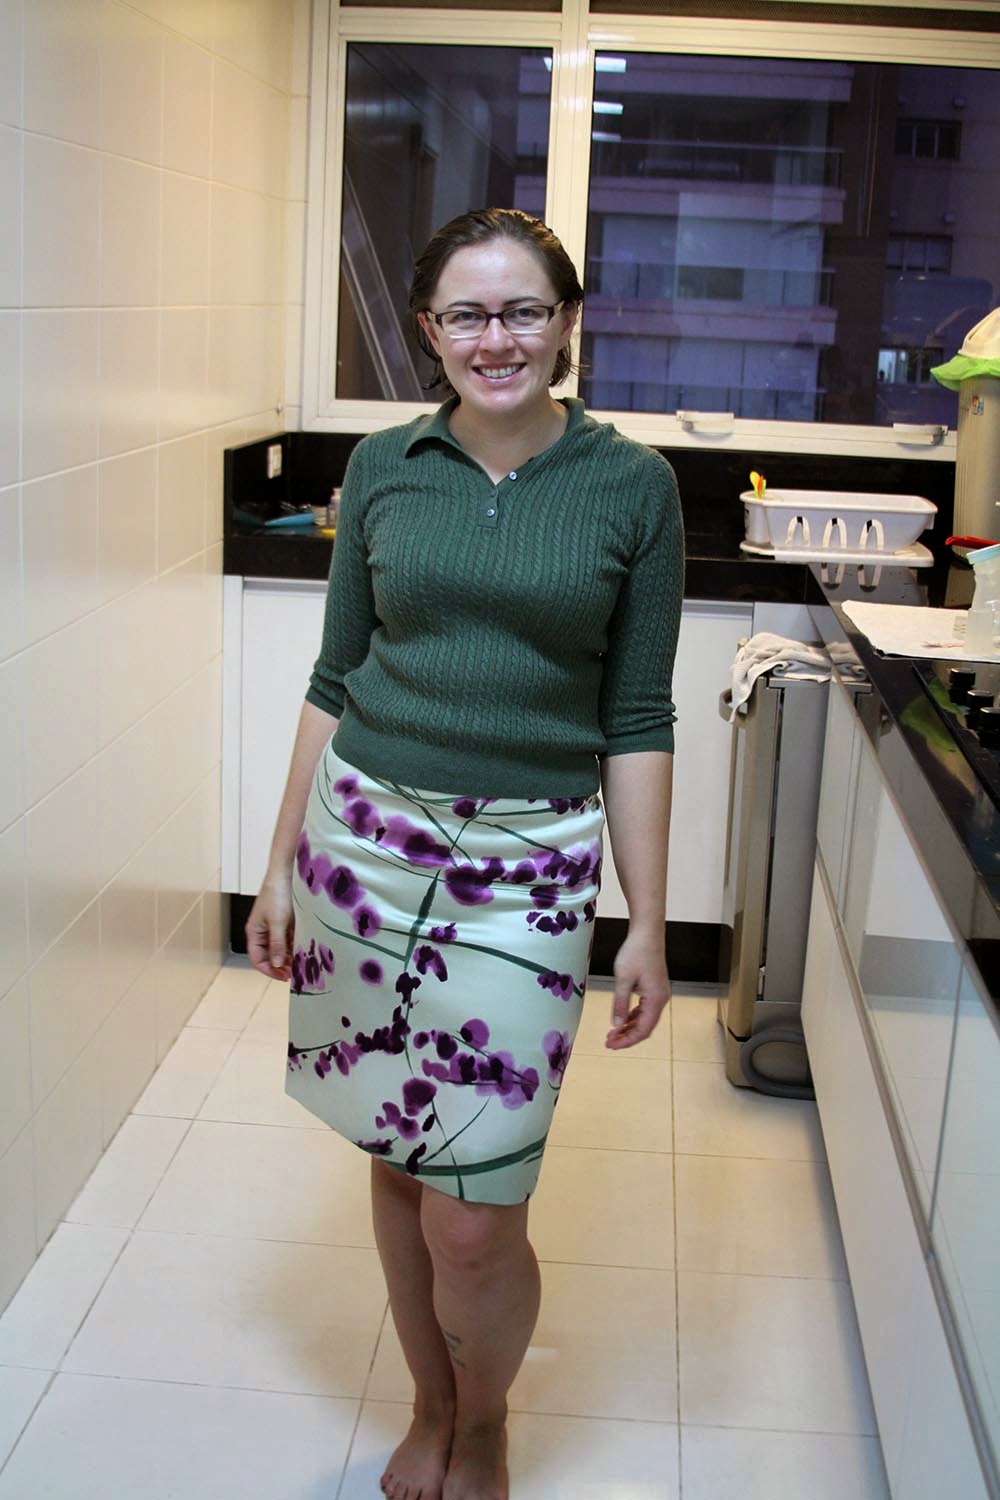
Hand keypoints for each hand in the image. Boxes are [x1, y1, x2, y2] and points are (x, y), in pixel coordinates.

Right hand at [245, 874, 294, 979]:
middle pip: (270, 955)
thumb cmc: (277, 893)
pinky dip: (297, 945)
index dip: (269, 970)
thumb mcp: (277, 921)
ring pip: (282, 948)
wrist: (287, 872)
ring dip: (290, 956)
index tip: (284, 977)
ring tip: (303, 962)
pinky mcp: (287, 921)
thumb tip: (275, 964)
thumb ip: (276, 944)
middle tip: (296, 972)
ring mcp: (276, 926)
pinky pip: (291, 938)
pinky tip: (306, 949)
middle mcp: (263, 931)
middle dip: (281, 965)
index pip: (257, 959)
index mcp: (254, 932)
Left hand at [606, 931, 670, 1049]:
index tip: (611, 1045)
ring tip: (613, 1033)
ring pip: (645, 1018)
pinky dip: (634, 1016)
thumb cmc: (636, 952)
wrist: (647, 932)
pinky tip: (622, 1018)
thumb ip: (620, 1003)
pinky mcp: (655, 987)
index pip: (643, 1030)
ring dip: (630, 1027)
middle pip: (645, 1027)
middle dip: (627, 1036)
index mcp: (656, 999)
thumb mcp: (623, 979)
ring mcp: (660, 993)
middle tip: (609, 1042)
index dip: (627, 1041)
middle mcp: (662, 999)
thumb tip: (616, 1024)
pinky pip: (645, 1008)